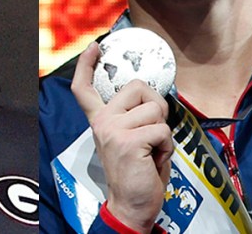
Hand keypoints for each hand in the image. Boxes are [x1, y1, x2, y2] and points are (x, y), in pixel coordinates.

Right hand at [71, 42, 171, 232]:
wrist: (131, 205)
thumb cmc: (136, 173)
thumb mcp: (128, 139)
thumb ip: (132, 118)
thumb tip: (152, 98)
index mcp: (100, 120)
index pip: (85, 88)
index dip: (88, 64)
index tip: (94, 47)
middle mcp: (102, 122)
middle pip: (138, 88)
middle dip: (157, 105)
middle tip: (153, 130)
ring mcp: (112, 130)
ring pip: (155, 110)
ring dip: (163, 132)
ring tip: (152, 150)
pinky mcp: (127, 141)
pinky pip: (162, 131)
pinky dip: (166, 147)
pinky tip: (154, 159)